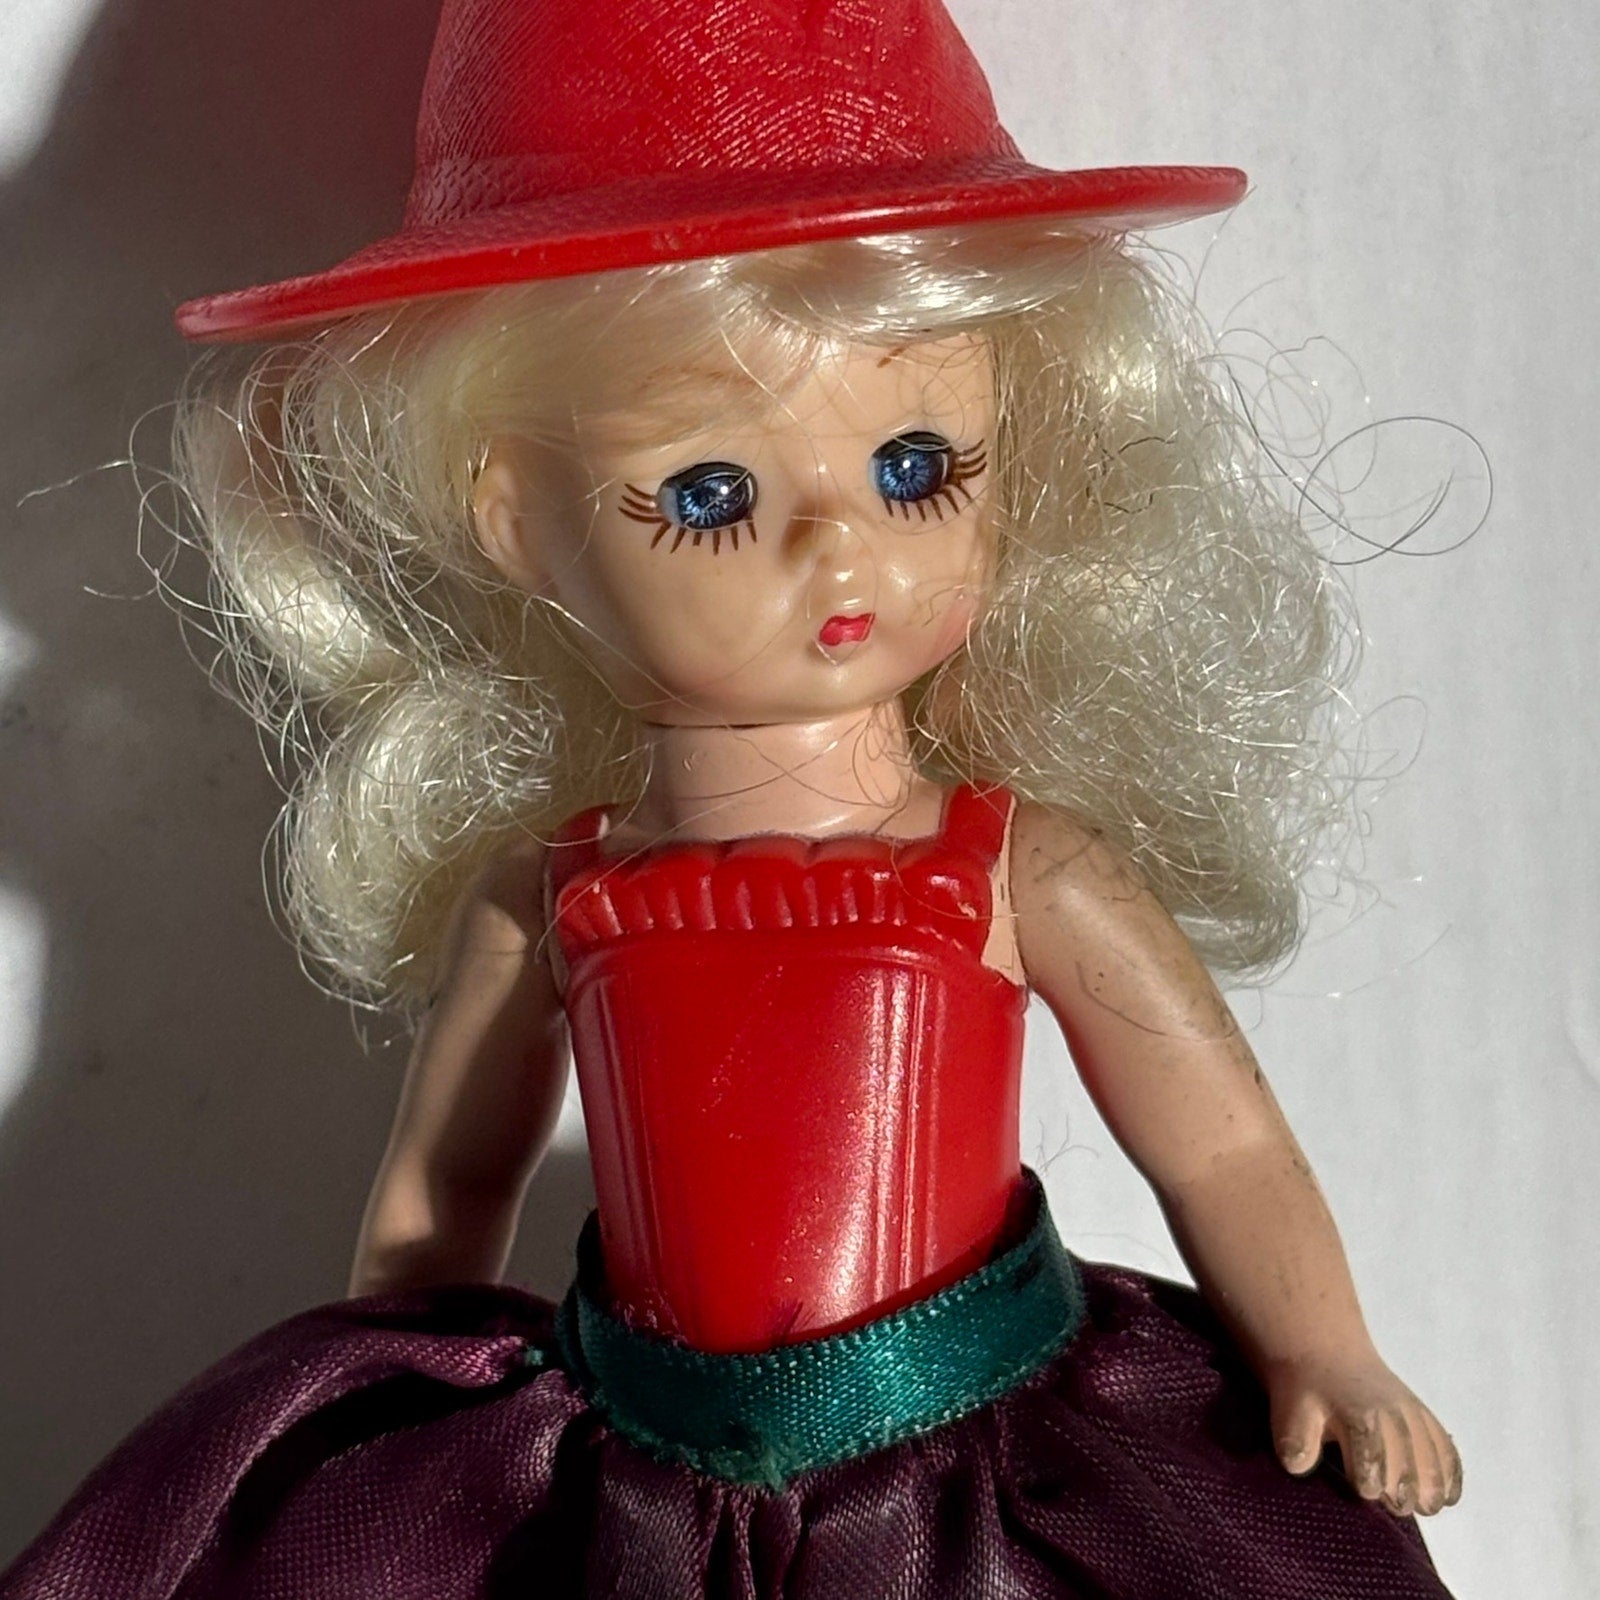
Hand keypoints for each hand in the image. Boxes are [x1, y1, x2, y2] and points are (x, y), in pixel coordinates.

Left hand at [1266, 1355, 1462, 1515]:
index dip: (1370, 1478)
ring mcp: (1410, 1413)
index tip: (1366, 1493)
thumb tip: (1299, 1466)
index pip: (1370, 1451)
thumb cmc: (1305, 1387)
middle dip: (1404, 1489)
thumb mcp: (1290, 1410)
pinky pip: (1444, 1444)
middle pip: (1407, 1457)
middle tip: (1397, 1507)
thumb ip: (1297, 1440)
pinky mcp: (1422, 1415)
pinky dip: (1450, 1470)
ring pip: (1431, 1453)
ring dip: (1432, 1484)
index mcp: (1356, 1414)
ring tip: (1426, 1507)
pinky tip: (1448, 1495)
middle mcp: (1390, 1412)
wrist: (1324, 1349)